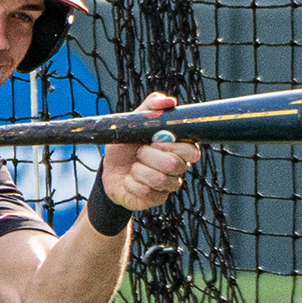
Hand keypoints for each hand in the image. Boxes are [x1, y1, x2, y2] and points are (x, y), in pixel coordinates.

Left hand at [96, 94, 201, 213]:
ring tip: (133, 166)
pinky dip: (131, 183)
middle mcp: (179, 168)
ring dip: (139, 170)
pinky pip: (146, 193)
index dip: (172, 146)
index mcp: (180, 148)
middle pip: (176, 165)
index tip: (155, 139)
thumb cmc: (127, 144)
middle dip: (150, 156)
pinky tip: (129, 180)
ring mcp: (169, 185)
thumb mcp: (134, 121)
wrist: (109, 168)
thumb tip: (169, 102)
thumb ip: (151, 107)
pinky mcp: (156, 199)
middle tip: (140, 151)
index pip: (192, 150)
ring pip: (161, 180)